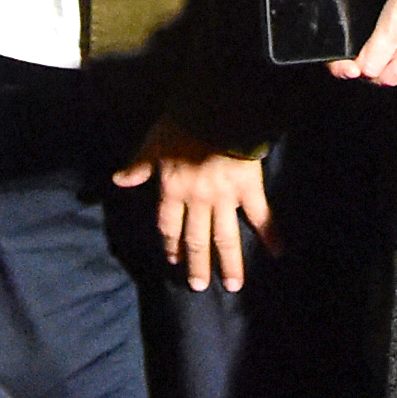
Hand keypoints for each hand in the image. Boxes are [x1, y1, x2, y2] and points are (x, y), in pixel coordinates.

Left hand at [113, 126, 279, 292]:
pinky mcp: (248, 189)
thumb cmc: (181, 123)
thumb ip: (139, 165)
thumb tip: (118, 180)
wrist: (215, 110)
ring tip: (235, 285)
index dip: (171, 243)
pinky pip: (260, 215)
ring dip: (229, 262)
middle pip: (196, 238)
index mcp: (173, 190)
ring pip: (225, 236)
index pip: (169, 225)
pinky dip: (271, 233)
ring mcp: (225, 198)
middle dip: (197, 264)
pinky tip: (278, 251)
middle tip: (199, 287)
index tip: (173, 260)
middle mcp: (198, 201)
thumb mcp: (153, 143)